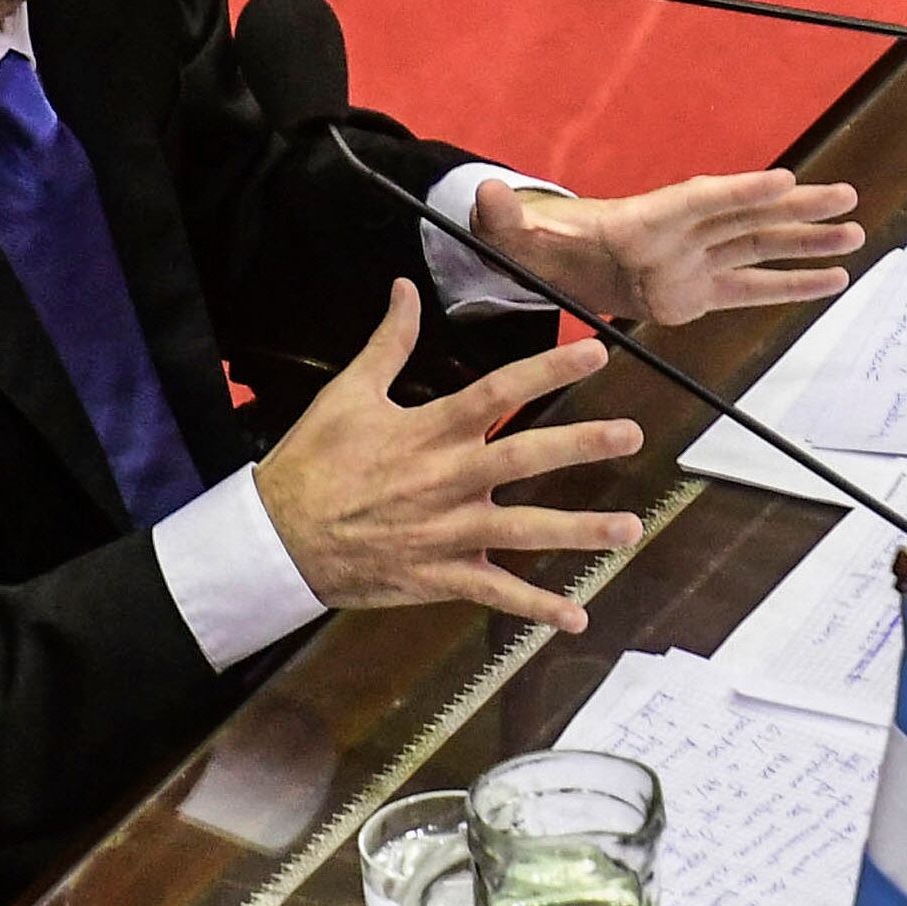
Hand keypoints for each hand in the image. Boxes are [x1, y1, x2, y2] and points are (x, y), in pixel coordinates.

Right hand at [256, 281, 643, 623]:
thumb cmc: (312, 464)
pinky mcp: (439, 576)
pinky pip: (495, 593)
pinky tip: (576, 616)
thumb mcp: (348, 395)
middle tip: (630, 435)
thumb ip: (388, 342)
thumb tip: (405, 289)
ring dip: (579, 531)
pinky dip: (536, 607)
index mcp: (430, 431)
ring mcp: (446, 532)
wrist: (276, 540)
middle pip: (525, 458)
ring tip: (629, 530)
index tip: (596, 353)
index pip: (499, 391)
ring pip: (524, 531)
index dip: (548, 369)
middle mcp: (448, 480)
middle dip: (580, 445)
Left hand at [477, 169, 863, 325]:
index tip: (783, 181)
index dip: (740, 191)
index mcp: (645, 218)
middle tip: (845, 195)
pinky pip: (753, 288)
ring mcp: (696, 261)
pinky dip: (791, 285)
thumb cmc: (538, 242)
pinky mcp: (700, 293)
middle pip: (746, 217)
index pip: (700, 200)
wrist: (554, 262)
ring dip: (807, 241)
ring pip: (761, 248)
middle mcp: (681, 233)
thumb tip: (483, 193)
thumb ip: (502, 214)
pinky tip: (832, 279)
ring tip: (857, 233)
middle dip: (794, 208)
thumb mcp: (513, 232)